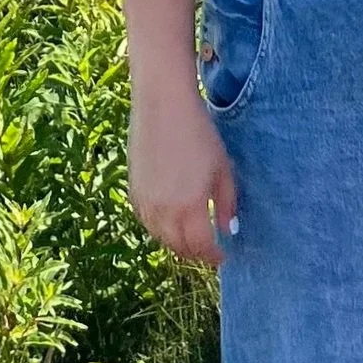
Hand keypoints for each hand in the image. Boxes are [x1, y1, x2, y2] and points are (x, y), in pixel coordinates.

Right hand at [129, 81, 238, 266]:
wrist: (164, 106)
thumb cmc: (199, 134)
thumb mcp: (223, 169)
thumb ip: (227, 204)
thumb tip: (228, 231)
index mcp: (189, 207)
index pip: (201, 246)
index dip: (214, 256)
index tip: (224, 256)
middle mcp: (163, 211)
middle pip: (180, 247)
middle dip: (197, 253)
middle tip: (210, 250)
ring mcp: (145, 203)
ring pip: (161, 238)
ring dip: (178, 243)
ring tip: (193, 238)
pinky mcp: (133, 192)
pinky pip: (148, 223)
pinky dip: (161, 230)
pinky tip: (173, 223)